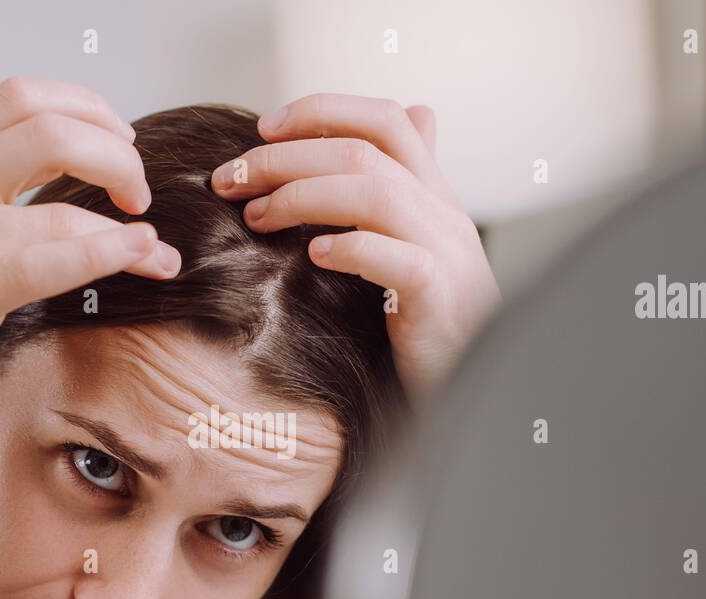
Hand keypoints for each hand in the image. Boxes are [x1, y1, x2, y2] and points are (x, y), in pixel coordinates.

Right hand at [0, 70, 180, 440]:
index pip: (20, 98)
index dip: (86, 107)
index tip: (121, 140)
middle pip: (47, 129)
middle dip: (115, 153)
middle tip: (139, 194)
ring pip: (59, 206)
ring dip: (129, 227)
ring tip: (159, 252)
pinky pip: (45, 265)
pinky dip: (105, 255)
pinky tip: (141, 254)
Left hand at [210, 93, 500, 405]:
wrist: (475, 379)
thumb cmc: (431, 319)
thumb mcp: (416, 243)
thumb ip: (402, 189)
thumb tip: (415, 116)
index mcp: (434, 193)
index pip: (385, 120)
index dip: (322, 112)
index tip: (262, 130)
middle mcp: (443, 212)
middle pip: (362, 151)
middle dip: (285, 157)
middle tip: (231, 178)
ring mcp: (445, 252)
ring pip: (374, 193)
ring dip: (302, 196)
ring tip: (256, 217)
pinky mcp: (440, 297)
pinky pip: (397, 258)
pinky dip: (351, 249)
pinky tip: (313, 256)